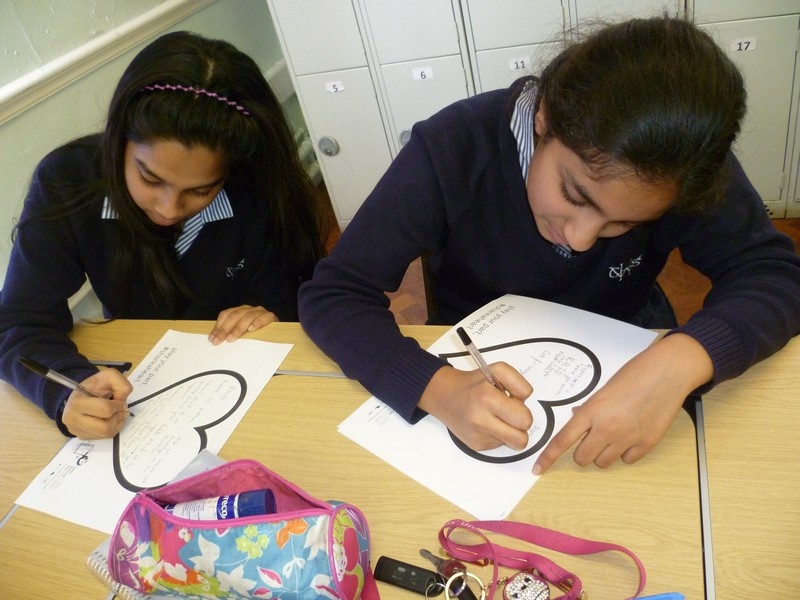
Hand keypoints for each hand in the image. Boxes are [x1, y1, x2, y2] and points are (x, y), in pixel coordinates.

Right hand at [61, 368, 132, 438]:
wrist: (81, 394)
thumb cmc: (94, 386)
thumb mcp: (108, 376)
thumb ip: (121, 384)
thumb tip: (123, 401)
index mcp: (77, 403)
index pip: (105, 410)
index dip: (118, 405)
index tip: (119, 400)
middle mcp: (72, 419)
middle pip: (105, 427)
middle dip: (118, 417)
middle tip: (121, 409)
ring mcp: (76, 430)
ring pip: (106, 434)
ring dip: (117, 423)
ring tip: (117, 414)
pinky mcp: (82, 436)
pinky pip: (104, 437)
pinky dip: (113, 429)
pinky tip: (111, 419)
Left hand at [208, 305, 277, 344]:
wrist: (276, 327)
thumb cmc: (257, 331)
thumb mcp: (242, 331)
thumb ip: (231, 332)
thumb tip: (215, 340)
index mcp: (239, 311)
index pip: (226, 315)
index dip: (218, 326)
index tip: (212, 339)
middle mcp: (248, 309)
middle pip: (234, 316)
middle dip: (225, 329)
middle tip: (219, 340)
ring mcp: (259, 311)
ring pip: (247, 316)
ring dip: (238, 328)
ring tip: (231, 338)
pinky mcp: (270, 316)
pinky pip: (264, 318)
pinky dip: (257, 323)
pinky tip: (252, 329)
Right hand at [418, 363, 533, 450]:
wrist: (444, 396)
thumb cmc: (473, 383)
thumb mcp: (497, 370)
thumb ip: (518, 383)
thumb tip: (525, 403)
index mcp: (487, 398)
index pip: (524, 418)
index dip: (523, 410)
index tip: (512, 402)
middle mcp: (480, 420)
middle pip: (521, 439)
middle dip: (520, 426)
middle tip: (509, 414)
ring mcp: (477, 436)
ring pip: (512, 443)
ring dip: (510, 432)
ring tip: (497, 418)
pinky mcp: (475, 446)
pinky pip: (500, 445)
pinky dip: (497, 435)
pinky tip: (486, 423)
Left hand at [533, 333, 713, 473]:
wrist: (667, 373)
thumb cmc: (634, 375)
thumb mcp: (604, 389)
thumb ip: (589, 409)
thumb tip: (577, 420)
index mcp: (592, 412)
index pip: (562, 441)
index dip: (548, 457)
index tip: (538, 469)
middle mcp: (607, 428)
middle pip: (583, 458)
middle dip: (583, 452)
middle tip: (592, 438)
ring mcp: (628, 438)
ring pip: (604, 463)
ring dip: (604, 453)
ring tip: (614, 434)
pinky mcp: (647, 444)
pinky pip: (627, 460)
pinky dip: (626, 452)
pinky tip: (632, 435)